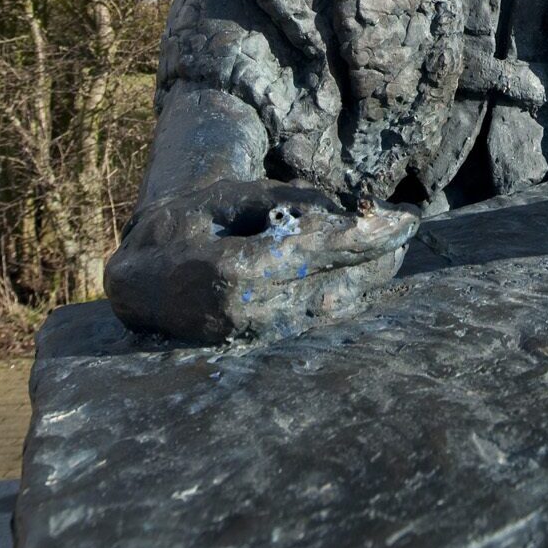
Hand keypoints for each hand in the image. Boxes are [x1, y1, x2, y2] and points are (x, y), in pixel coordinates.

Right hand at [104, 178, 418, 344]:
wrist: (139, 280)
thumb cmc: (187, 225)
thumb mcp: (229, 197)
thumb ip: (286, 201)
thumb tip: (346, 212)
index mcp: (228, 271)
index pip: (314, 252)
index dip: (363, 236)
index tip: (403, 220)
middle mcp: (241, 313)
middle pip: (330, 288)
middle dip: (376, 260)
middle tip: (407, 232)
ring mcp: (248, 338)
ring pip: (327, 313)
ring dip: (369, 284)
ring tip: (396, 252)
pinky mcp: (255, 350)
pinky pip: (313, 326)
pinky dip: (348, 303)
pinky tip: (369, 280)